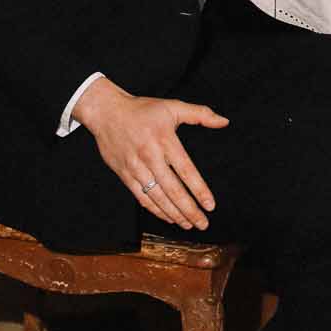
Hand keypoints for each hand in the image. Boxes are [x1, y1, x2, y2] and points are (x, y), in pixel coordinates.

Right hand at [75, 77, 227, 231]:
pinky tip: (168, 217)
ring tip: (188, 224)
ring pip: (157, 197)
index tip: (210, 205)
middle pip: (173, 189)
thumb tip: (223, 121)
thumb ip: (200, 114)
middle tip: (203, 223)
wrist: (107, 112)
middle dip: (189, 210)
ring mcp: (136, 167)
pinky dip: (156, 210)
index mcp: (165, 140)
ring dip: (174, 214)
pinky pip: (142, 197)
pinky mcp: (125, 175)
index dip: (199, 190)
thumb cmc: (142, 110)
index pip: (186, 170)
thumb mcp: (172, 106)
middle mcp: (150, 156)